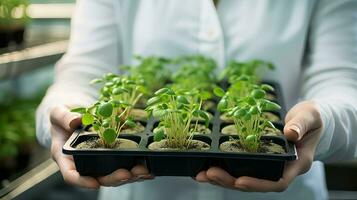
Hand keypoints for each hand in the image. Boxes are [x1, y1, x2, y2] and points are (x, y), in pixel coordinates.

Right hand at [50, 105, 152, 188]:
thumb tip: (75, 121)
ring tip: (143, 171)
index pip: (71, 175)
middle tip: (128, 174)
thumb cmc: (63, 116)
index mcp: (66, 157)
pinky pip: (123, 166)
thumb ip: (63, 117)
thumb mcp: (58, 113)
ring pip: (113, 175)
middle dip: (114, 178)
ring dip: (130, 176)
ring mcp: (98, 162)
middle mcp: (82, 164)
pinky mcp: (111, 157)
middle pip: (98, 178)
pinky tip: (148, 168)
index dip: (82, 182)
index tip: (95, 184)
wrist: (74, 114)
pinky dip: (136, 169)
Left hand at [195, 101, 322, 191]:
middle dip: (230, 182)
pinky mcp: (259, 160)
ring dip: (222, 179)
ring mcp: (269, 166)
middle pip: (255, 183)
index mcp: (296, 163)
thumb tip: (291, 133)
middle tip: (209, 174)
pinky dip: (224, 169)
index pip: (278, 181)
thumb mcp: (309, 116)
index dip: (258, 184)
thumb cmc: (311, 118)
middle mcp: (281, 169)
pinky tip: (206, 166)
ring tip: (201, 175)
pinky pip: (241, 168)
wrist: (307, 120)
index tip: (239, 181)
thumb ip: (301, 124)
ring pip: (244, 178)